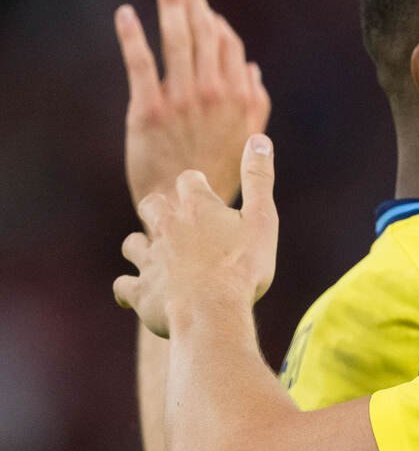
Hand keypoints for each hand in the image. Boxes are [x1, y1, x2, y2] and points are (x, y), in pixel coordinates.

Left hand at [116, 137, 278, 337]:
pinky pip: (124, 285)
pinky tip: (138, 293)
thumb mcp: (261, 219)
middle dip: (160, 210)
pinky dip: (129, 288)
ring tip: (156, 259)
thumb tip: (259, 139)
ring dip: (141, 248)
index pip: (190, 180)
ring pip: (133, 243)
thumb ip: (258, 178)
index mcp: (198, 208)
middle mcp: (168, 227)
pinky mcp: (140, 290)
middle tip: (178, 224)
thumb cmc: (242, 267)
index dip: (197, 187)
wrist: (212, 311)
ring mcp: (150, 259)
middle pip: (153, 205)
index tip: (206, 196)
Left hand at [119, 0, 269, 207]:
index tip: (202, 3)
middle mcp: (214, 94)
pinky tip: (126, 13)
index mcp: (240, 98)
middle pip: (204, 33)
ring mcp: (181, 100)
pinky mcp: (149, 109)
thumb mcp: (251, 141)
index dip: (215, 19)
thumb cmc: (218, 174)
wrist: (185, 205)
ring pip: (177, 40)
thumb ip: (256, 103)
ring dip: (171, 4)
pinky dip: (133, 36)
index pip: (229, 44)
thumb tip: (252, 69)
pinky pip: (141, 63)